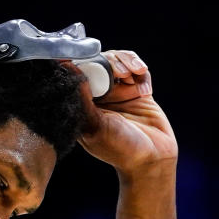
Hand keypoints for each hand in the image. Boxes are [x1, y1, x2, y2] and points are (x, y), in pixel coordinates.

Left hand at [71, 50, 177, 176]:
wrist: (152, 159)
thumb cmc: (120, 149)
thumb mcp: (96, 125)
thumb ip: (82, 98)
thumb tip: (66, 69)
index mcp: (84, 104)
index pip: (80, 73)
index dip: (86, 63)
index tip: (91, 59)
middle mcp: (101, 96)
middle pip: (101, 62)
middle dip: (111, 62)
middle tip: (121, 73)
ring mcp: (120, 93)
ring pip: (120, 61)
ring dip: (127, 62)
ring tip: (134, 74)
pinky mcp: (138, 91)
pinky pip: (138, 70)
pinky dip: (140, 70)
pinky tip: (142, 84)